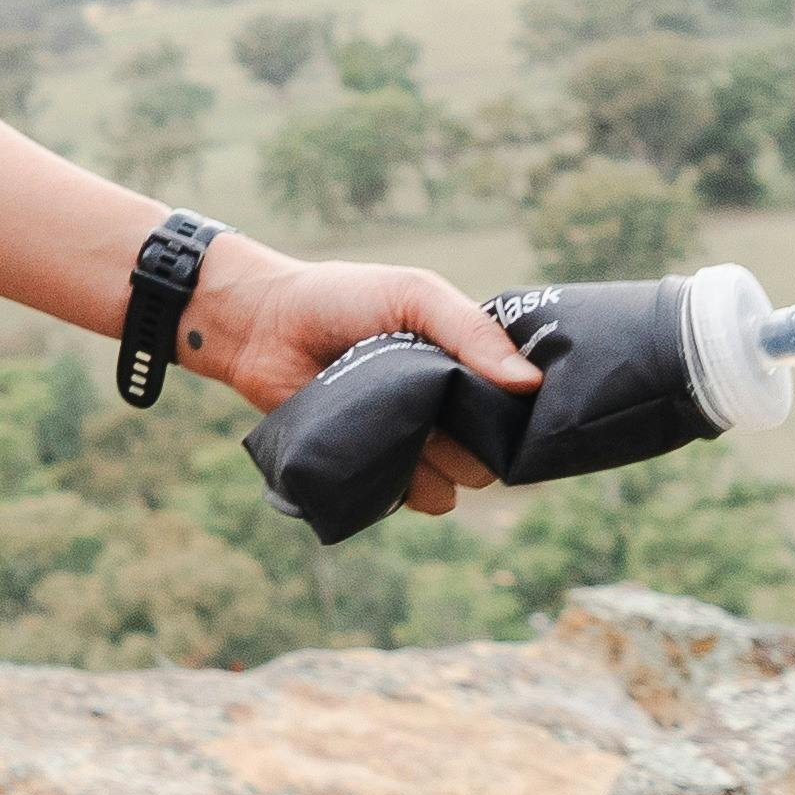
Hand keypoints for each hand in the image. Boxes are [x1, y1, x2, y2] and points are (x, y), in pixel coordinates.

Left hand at [176, 242, 533, 515]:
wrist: (264, 328)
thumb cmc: (341, 299)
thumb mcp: (412, 295)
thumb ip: (470, 331)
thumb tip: (529, 384)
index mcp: (468, 363)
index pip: (521, 402)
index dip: (524, 408)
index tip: (516, 402)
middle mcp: (449, 408)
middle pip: (496, 449)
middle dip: (477, 436)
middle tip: (438, 404)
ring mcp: (416, 441)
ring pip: (462, 480)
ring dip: (440, 460)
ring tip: (401, 421)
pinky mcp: (380, 470)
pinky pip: (418, 499)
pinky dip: (408, 485)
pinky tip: (382, 449)